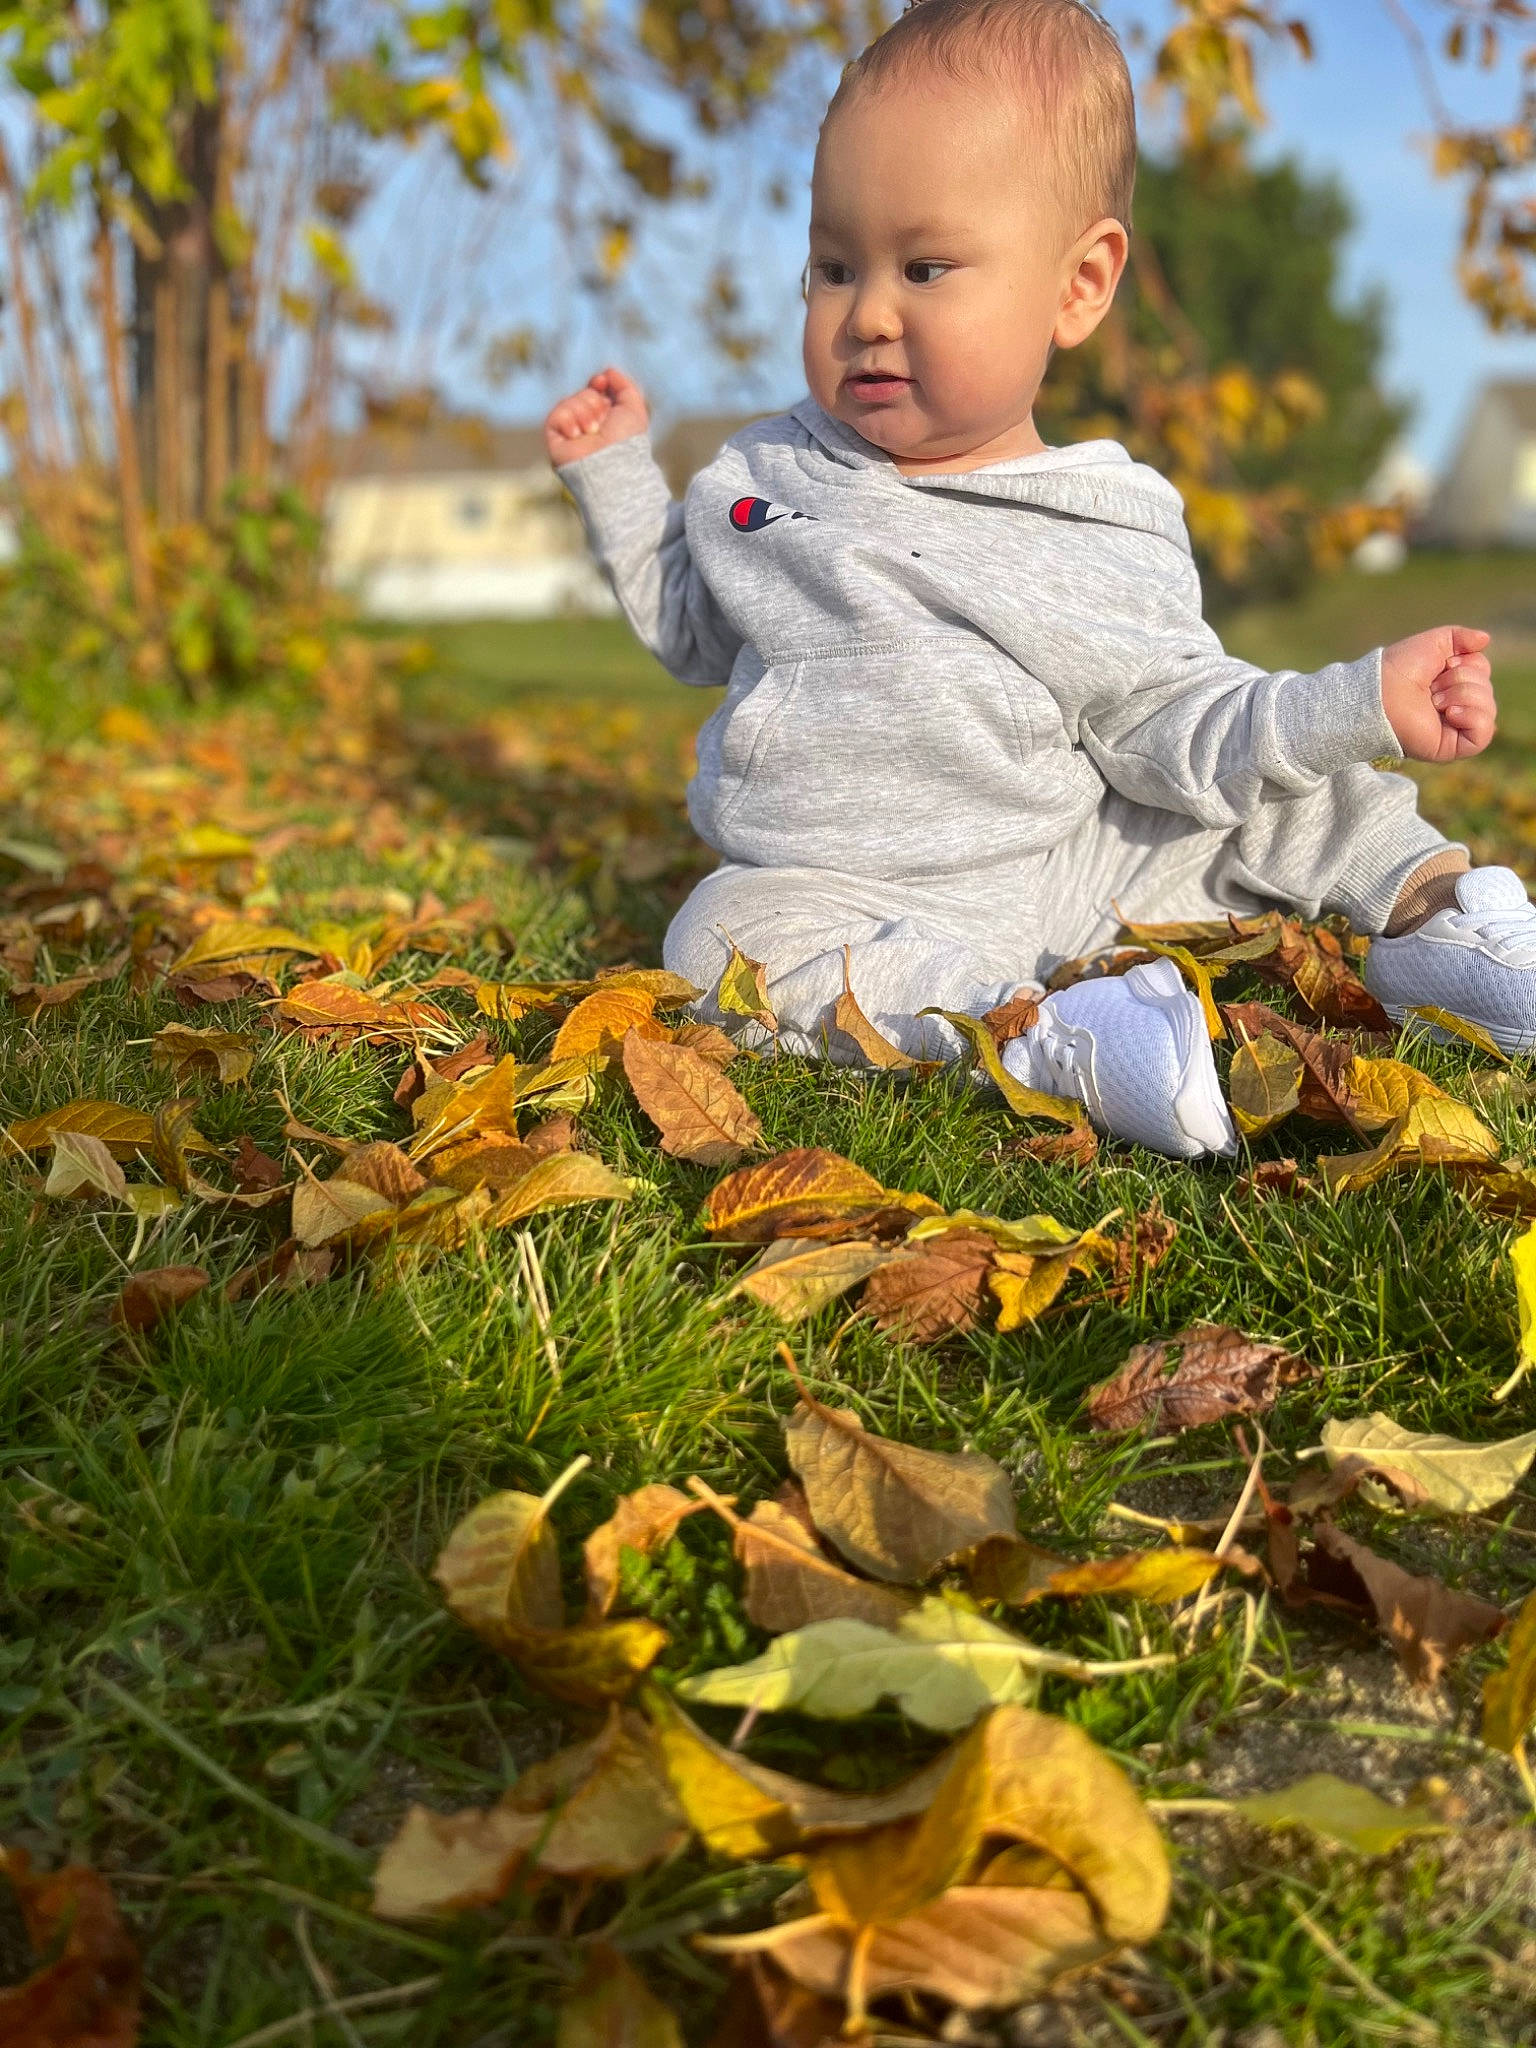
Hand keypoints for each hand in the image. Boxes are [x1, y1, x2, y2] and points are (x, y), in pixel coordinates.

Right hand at [544, 367, 648, 467]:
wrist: (611, 464)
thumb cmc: (626, 441)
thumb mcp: (634, 408)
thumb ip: (625, 385)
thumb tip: (607, 371)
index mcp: (606, 419)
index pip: (595, 391)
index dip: (598, 383)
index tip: (602, 382)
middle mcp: (588, 425)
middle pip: (584, 394)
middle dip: (593, 401)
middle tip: (602, 420)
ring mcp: (571, 432)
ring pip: (571, 402)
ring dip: (584, 413)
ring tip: (592, 432)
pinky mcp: (555, 438)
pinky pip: (557, 414)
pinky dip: (569, 421)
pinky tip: (577, 436)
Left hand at [1380, 625, 1494, 762]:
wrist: (1381, 692)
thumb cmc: (1401, 667)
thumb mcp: (1435, 642)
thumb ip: (1461, 637)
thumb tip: (1485, 639)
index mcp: (1451, 685)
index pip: (1483, 672)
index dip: (1468, 664)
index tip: (1444, 665)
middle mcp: (1455, 707)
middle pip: (1487, 689)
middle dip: (1462, 680)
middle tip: (1432, 688)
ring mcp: (1454, 729)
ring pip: (1488, 709)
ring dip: (1463, 695)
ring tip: (1434, 701)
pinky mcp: (1451, 747)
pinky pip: (1484, 734)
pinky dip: (1472, 717)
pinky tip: (1450, 713)